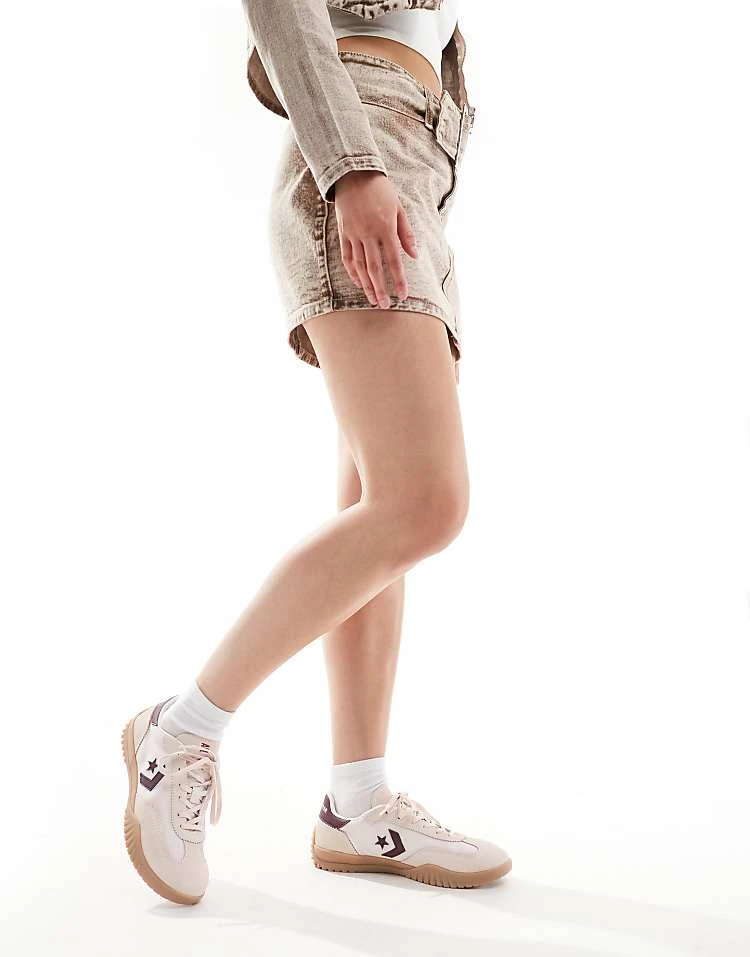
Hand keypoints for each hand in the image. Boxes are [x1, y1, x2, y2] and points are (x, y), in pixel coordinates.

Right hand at [332, 170, 417, 307]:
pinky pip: (347, 257)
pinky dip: (352, 272)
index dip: (398, 279)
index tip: (403, 295)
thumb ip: (406, 233)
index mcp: (386, 227)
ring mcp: (354, 234)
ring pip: (360, 266)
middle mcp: (369, 233)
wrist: (353, 174)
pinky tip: (359, 283)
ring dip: (366, 285)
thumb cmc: (381, 190)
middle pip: (375, 268)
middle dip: (381, 288)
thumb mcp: (399, 208)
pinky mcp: (343, 233)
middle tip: (385, 305)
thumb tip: (414, 255)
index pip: (394, 260)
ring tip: (373, 300)